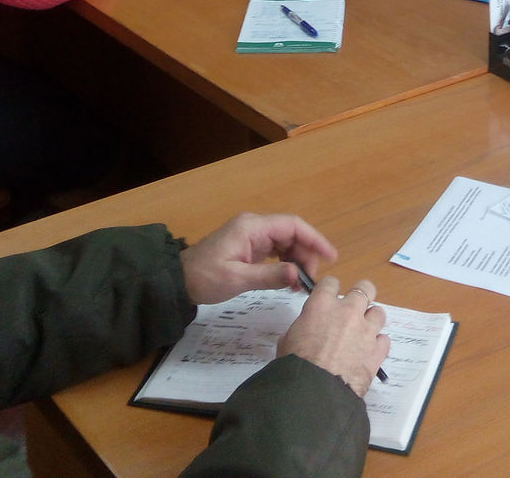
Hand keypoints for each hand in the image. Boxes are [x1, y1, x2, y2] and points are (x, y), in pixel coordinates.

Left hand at [181, 212, 336, 303]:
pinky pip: (275, 251)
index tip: (331, 257)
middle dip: (306, 254)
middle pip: (291, 234)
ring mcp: (251, 236)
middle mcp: (254, 227)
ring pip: (285, 243)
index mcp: (252, 227)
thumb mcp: (237, 279)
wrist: (178, 281)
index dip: (314, 239)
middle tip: (311, 280)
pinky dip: (286, 263)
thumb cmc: (205, 278)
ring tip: (302, 283)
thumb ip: (269, 276)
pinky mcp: (248, 247)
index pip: (292, 226)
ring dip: (297, 260)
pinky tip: (290, 281)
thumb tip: (298, 275)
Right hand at [277, 277, 390, 396]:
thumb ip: (305, 325)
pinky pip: (384, 340)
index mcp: (322, 304)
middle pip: (364, 288)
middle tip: (354, 308)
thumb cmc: (295, 364)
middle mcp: (348, 311)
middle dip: (361, 295)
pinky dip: (377, 344)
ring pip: (379, 312)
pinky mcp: (377, 351)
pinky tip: (369, 352)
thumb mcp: (289, 338)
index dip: (330, 289)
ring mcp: (366, 330)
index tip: (328, 297)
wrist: (315, 391)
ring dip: (371, 320)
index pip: (331, 282)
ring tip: (363, 332)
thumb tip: (310, 328)